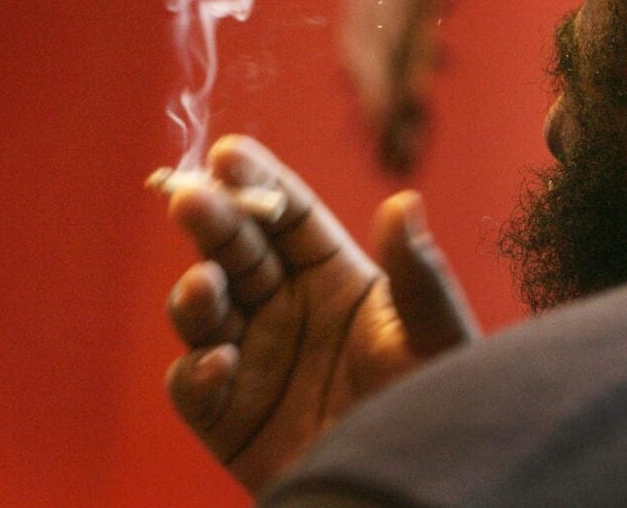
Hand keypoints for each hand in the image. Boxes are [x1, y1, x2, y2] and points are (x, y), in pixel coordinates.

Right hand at [163, 135, 477, 494]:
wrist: (411, 488)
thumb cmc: (437, 404)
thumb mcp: (435, 338)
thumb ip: (419, 278)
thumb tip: (404, 200)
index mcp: (336, 276)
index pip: (289, 215)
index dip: (259, 181)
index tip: (228, 152)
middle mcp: (288, 307)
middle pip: (238, 250)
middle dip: (211, 219)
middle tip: (189, 196)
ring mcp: (254, 358)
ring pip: (204, 309)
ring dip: (195, 292)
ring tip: (206, 287)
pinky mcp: (229, 416)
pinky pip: (195, 386)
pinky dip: (196, 373)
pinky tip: (222, 365)